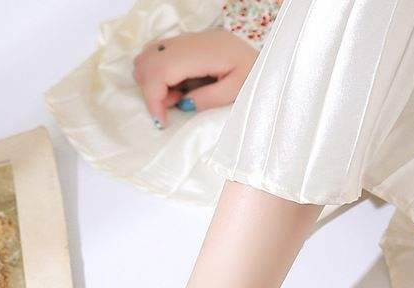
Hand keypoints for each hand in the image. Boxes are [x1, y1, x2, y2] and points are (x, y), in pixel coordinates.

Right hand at [133, 29, 257, 127]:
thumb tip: (182, 104)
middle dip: (151, 91)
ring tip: (177, 97)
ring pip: (148, 56)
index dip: (153, 98)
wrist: (266, 60)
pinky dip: (158, 74)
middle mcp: (190, 41)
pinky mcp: (185, 44)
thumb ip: (209, 99)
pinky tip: (177, 87)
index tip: (162, 122)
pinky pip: (157, 55)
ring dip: (153, 82)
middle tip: (173, 108)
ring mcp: (186, 39)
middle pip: (147, 61)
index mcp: (204, 52)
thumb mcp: (238, 92)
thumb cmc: (256, 77)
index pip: (160, 70)